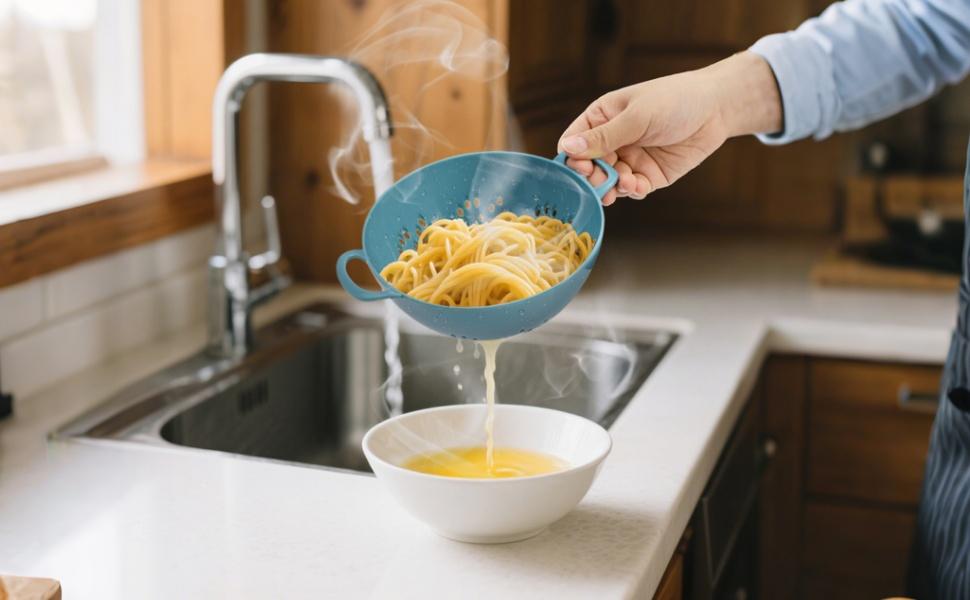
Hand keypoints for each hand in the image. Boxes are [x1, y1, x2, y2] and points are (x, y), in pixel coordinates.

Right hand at [557, 52, 781, 204]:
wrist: (716, 108)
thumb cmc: (674, 100)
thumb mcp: (636, 117)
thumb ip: (603, 137)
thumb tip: (566, 148)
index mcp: (602, 119)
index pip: (574, 143)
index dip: (572, 158)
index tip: (581, 167)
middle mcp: (613, 141)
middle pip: (588, 168)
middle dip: (592, 177)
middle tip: (602, 181)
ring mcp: (630, 159)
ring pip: (609, 182)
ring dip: (612, 187)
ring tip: (624, 182)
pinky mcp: (649, 175)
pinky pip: (632, 189)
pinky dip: (631, 190)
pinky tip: (637, 185)